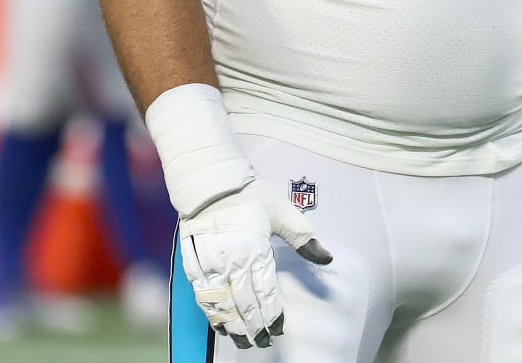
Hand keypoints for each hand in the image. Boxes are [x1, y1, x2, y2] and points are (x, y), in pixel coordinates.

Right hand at [177, 178, 331, 348]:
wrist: (208, 181)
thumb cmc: (247, 194)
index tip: (279, 329)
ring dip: (234, 327)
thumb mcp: (281, 211)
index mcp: (255, 251)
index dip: (273, 315)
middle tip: (264, 342)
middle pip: (245, 305)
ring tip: (244, 341)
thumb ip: (303, 237)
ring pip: (223, 306)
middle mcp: (232, 263)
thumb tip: (327, 257)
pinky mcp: (194, 264)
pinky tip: (220, 325)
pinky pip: (203, 297)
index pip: (266, 294)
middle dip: (256, 328)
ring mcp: (210, 265)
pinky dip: (212, 314)